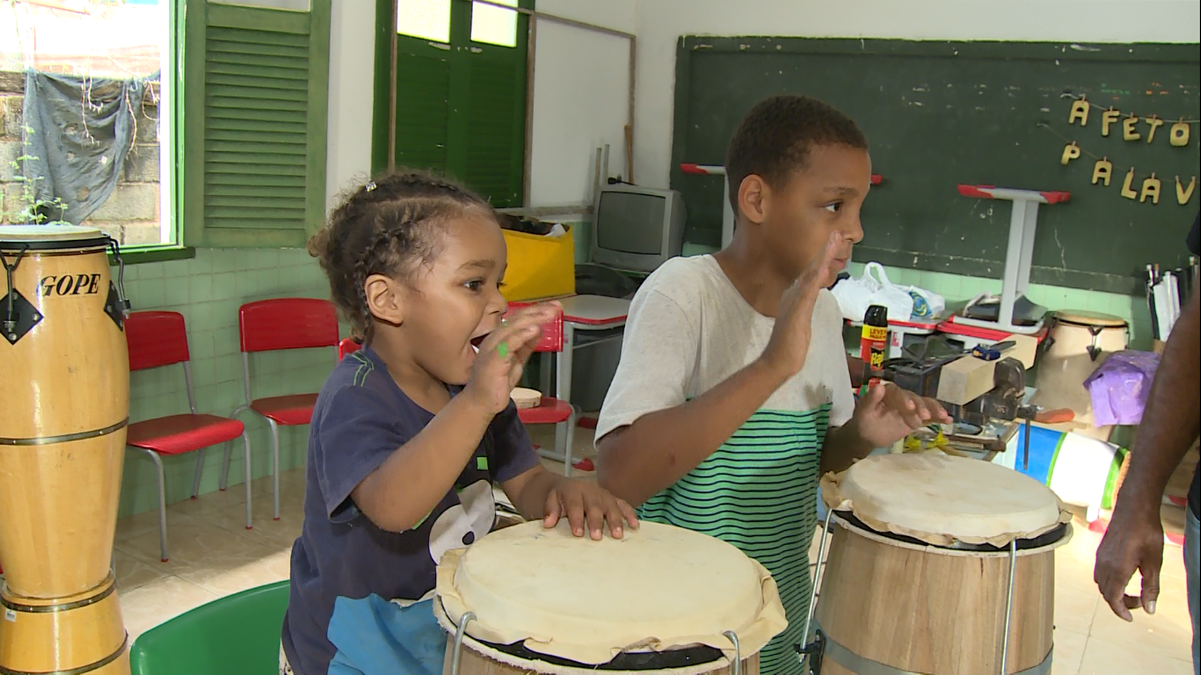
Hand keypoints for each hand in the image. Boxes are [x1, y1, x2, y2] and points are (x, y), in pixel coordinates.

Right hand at [464, 303, 559, 415]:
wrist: (480, 402)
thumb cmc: (494, 383)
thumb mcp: (516, 360)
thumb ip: (526, 346)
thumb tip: (538, 330)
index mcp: (500, 338)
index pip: (520, 319)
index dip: (537, 311)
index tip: (553, 307)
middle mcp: (495, 339)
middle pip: (518, 319)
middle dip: (538, 311)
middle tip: (555, 307)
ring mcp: (492, 348)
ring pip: (513, 327)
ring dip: (533, 319)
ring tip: (548, 315)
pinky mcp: (493, 360)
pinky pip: (508, 344)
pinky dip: (521, 335)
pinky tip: (534, 330)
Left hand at [543, 477, 638, 539]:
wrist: (563, 485)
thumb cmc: (557, 498)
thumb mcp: (549, 500)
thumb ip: (549, 510)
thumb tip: (549, 523)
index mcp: (572, 490)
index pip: (575, 504)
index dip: (576, 518)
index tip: (578, 533)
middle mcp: (589, 490)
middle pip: (594, 505)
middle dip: (596, 521)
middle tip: (597, 537)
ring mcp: (602, 493)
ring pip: (610, 505)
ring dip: (615, 520)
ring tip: (618, 535)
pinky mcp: (612, 498)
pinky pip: (622, 504)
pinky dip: (629, 514)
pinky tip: (635, 526)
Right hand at [759, 232, 840, 376]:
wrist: (778, 359)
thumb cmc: (789, 344)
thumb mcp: (801, 321)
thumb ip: (804, 308)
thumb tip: (808, 300)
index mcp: (796, 296)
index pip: (812, 273)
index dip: (822, 257)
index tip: (832, 242)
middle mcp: (794, 294)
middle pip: (812, 268)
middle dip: (825, 250)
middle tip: (836, 233)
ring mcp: (795, 301)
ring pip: (811, 274)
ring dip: (823, 257)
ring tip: (833, 241)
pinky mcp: (797, 311)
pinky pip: (808, 291)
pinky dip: (815, 277)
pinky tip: (822, 267)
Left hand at [852, 382, 951, 447]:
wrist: (867, 434)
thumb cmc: (863, 419)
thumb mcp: (863, 410)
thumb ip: (871, 399)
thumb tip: (879, 386)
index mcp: (888, 392)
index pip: (898, 393)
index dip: (904, 399)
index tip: (910, 407)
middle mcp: (902, 396)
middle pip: (914, 398)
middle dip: (920, 406)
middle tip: (924, 416)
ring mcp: (911, 407)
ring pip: (925, 405)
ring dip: (934, 410)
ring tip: (943, 416)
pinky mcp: (917, 417)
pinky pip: (929, 416)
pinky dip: (938, 417)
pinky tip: (948, 420)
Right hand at [1094, 507, 1162, 620]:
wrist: (1134, 509)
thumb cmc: (1146, 533)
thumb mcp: (1154, 563)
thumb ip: (1151, 588)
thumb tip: (1150, 609)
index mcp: (1118, 570)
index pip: (1113, 599)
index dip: (1121, 611)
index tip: (1131, 618)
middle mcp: (1105, 565)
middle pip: (1106, 593)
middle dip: (1121, 603)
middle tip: (1139, 602)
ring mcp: (1100, 557)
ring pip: (1102, 584)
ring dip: (1114, 592)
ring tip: (1132, 591)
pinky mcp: (1101, 551)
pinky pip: (1100, 573)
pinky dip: (1110, 582)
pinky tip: (1123, 576)